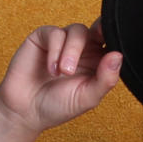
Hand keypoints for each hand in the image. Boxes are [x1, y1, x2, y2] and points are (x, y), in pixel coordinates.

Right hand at [0, 17, 122, 134]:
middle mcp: (83, 48)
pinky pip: (56, 33)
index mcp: (98, 61)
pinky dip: (55, 51)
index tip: (113, 45)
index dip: (116, 38)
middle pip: (98, 30)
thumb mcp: (87, 98)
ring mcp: (63, 41)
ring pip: (77, 30)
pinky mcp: (44, 37)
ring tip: (64, 72)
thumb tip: (117, 56)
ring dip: (72, 51)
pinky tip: (51, 70)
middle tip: (97, 42)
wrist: (25, 111)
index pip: (112, 42)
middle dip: (100, 33)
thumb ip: (105, 79)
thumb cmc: (58, 106)